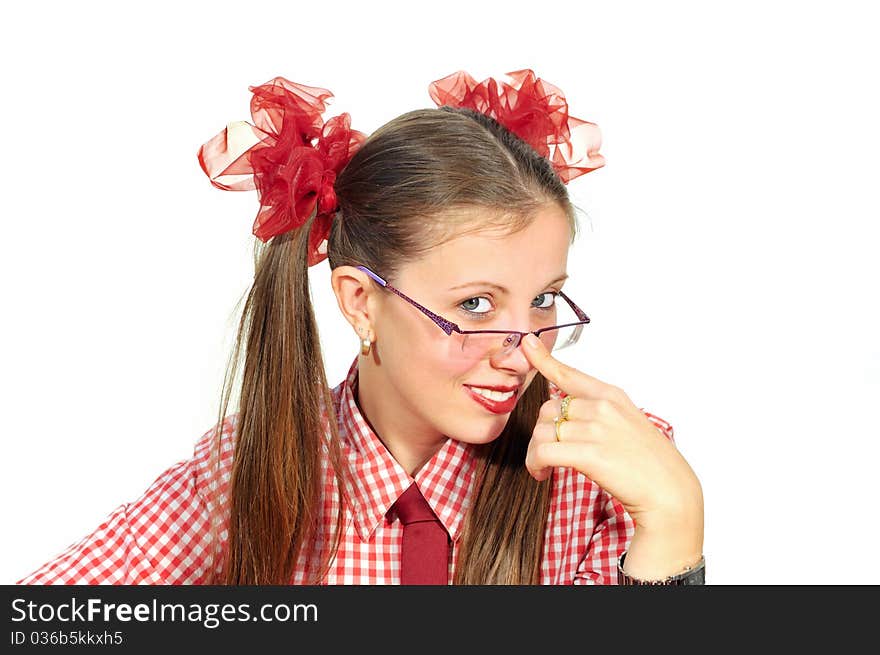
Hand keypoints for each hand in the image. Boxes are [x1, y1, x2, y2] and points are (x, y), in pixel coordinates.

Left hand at [520, 334, 702, 538]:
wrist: (669, 492)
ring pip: (542, 432)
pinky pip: (543, 451)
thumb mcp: (628, 424)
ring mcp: (596, 429)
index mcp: (612, 396)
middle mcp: (602, 407)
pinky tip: (541, 473)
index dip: (545, 359)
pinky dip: (535, 463)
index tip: (529, 344)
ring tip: (543, 467)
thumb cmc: (649, 463)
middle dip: (541, 433)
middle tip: (546, 454)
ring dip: (535, 452)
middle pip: (548, 410)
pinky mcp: (589, 453)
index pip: (570, 374)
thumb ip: (598, 412)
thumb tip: (567, 412)